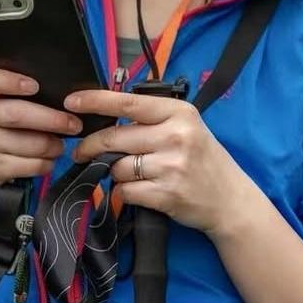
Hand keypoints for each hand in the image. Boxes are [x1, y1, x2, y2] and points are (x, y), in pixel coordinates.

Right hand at [0, 68, 82, 196]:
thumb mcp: (0, 104)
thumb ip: (22, 93)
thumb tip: (66, 94)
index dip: (11, 81)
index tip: (35, 86)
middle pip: (17, 115)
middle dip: (51, 119)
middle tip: (74, 124)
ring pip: (30, 144)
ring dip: (54, 145)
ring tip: (60, 144)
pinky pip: (32, 165)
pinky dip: (47, 163)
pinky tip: (48, 159)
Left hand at [67, 88, 252, 234]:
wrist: (230, 200)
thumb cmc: (202, 159)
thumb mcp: (186, 127)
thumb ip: (151, 119)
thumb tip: (103, 117)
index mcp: (179, 113)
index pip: (127, 103)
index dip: (95, 102)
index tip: (71, 102)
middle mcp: (175, 136)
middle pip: (112, 139)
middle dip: (89, 147)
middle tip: (81, 152)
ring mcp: (170, 166)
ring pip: (116, 167)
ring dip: (114, 173)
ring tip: (133, 173)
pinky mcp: (165, 194)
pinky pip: (125, 191)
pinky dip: (125, 192)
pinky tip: (142, 190)